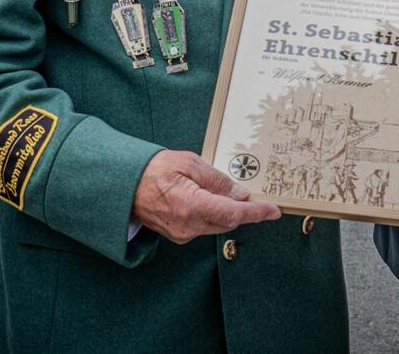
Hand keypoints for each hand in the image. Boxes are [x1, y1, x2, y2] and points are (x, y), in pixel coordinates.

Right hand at [131, 150, 280, 244]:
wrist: (125, 185)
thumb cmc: (153, 170)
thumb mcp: (189, 163)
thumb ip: (216, 180)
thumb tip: (238, 193)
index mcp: (191, 206)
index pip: (233, 213)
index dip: (256, 212)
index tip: (273, 211)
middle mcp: (188, 226)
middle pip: (228, 221)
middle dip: (244, 210)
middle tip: (256, 197)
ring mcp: (183, 234)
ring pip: (217, 224)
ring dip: (226, 211)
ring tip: (221, 191)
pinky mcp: (179, 235)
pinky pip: (204, 226)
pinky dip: (212, 214)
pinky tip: (207, 199)